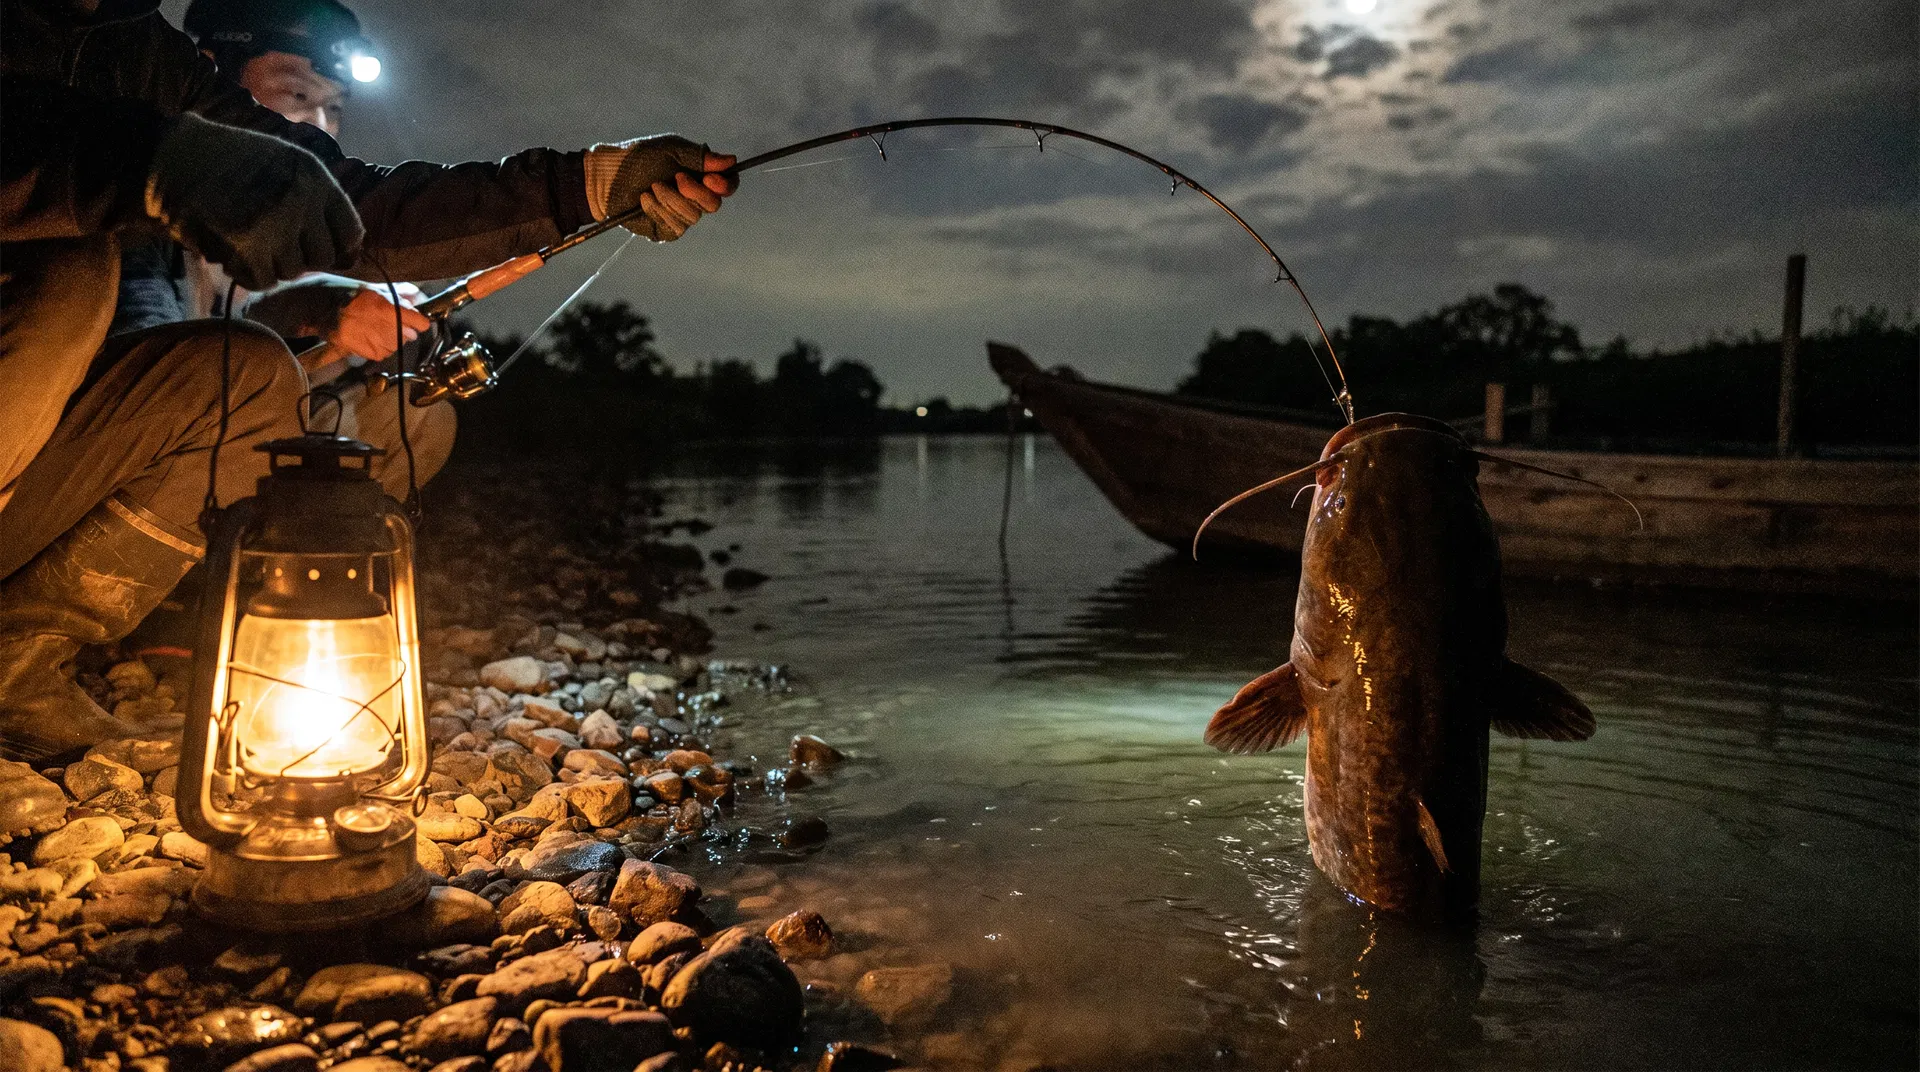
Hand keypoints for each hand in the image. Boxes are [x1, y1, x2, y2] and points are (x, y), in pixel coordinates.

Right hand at [144, 113, 363, 289]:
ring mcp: (278, 224)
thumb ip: (317, 202)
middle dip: (299, 256)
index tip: (320, 251)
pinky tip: (233, 254)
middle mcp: (304, 200)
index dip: (339, 249)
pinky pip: (264, 280)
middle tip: (271, 243)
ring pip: (292, 271)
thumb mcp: (284, 163)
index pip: (352, 233)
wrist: (174, 156)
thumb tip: (350, 256)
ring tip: (246, 240)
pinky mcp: (250, 246)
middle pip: (322, 258)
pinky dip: (248, 273)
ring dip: (269, 263)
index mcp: (316, 177)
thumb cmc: (229, 161)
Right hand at [329, 283, 427, 361]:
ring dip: (391, 339)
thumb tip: (415, 296)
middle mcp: (389, 328)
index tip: (417, 322)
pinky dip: (380, 347)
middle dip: (403, 330)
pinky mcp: (372, 353)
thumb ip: (400, 294)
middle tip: (388, 323)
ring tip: (375, 329)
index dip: (420, 322)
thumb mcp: (378, 289)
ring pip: (398, 345)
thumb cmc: (352, 297)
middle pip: (410, 336)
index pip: (421, 323)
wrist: (327, 310)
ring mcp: (381, 342)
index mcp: (393, 311)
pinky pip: (385, 353)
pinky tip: (369, 338)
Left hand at [634, 152, 737, 240]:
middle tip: (676, 178)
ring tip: (652, 186)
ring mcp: (681, 216)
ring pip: (693, 217)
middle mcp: (694, 198)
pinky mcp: (667, 230)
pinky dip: (659, 210)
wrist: (609, 176)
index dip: (725, 185)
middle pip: (714, 205)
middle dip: (695, 192)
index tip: (710, 178)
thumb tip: (731, 161)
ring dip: (671, 199)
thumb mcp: (672, 150)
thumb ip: (701, 157)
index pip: (727, 186)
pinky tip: (644, 200)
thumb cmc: (639, 158)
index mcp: (700, 176)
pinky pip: (675, 227)